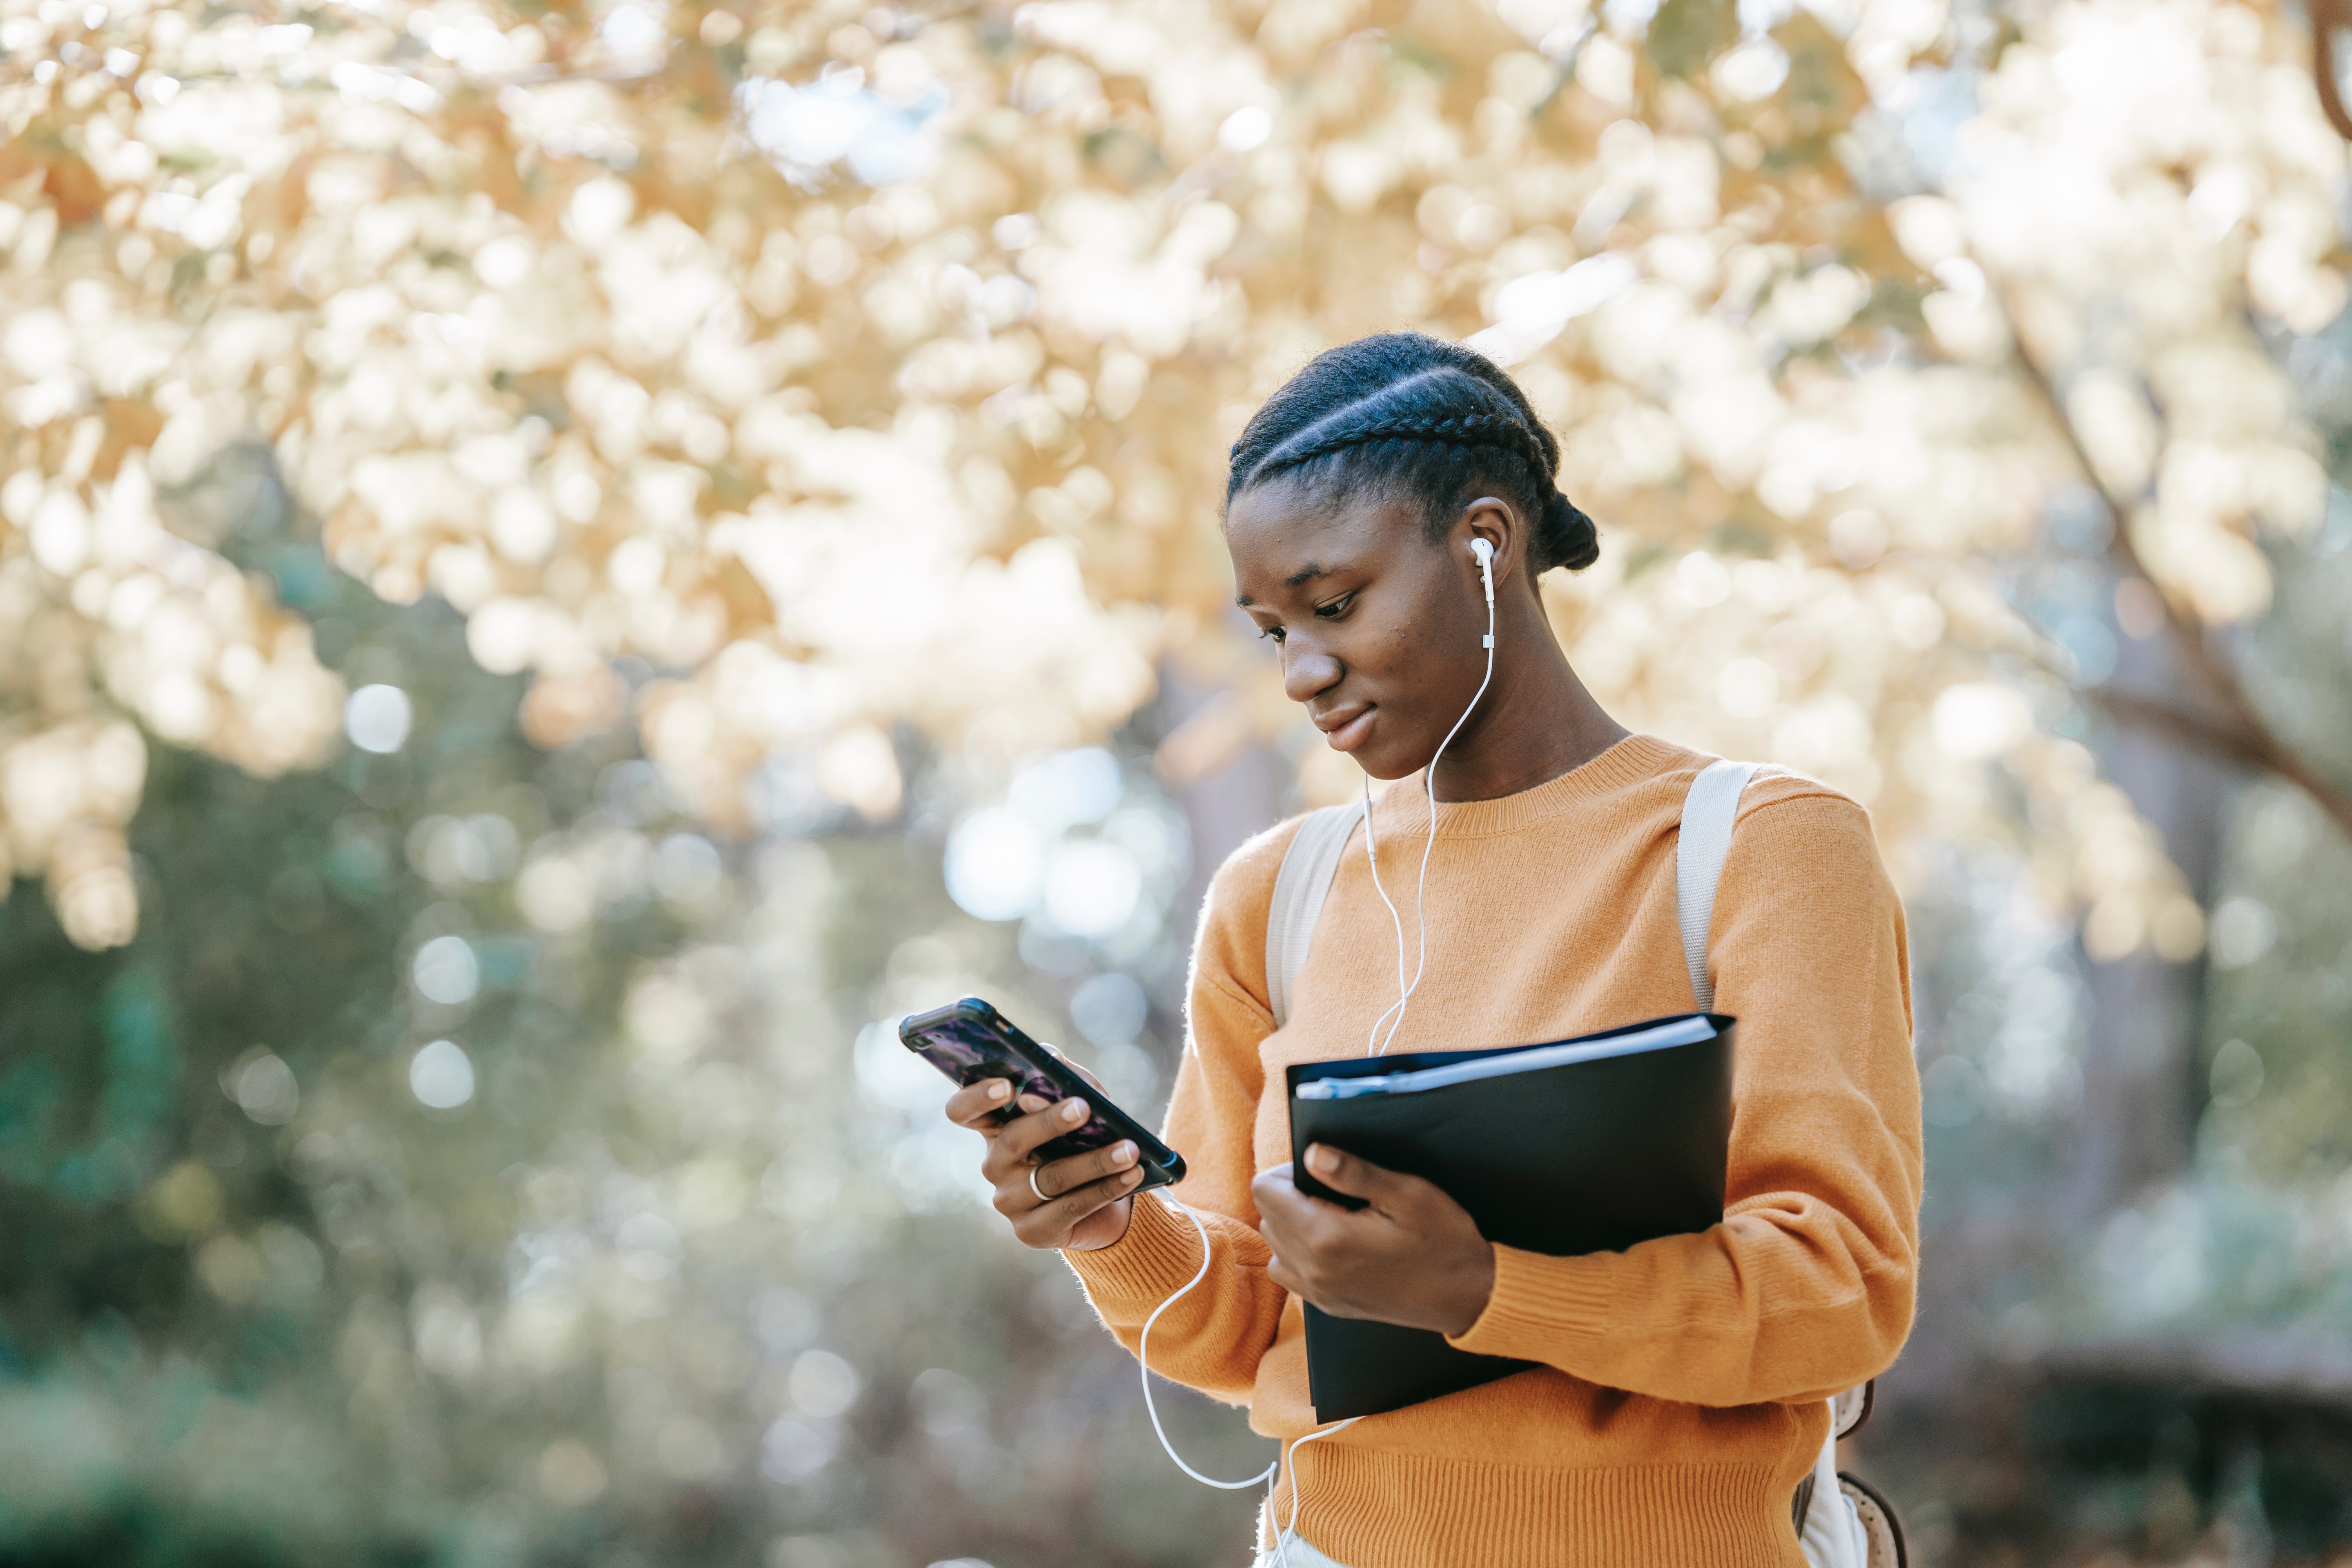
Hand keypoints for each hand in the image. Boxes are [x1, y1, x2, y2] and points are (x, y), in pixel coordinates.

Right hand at [944, 1051, 1139, 1252]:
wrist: (1108, 1196)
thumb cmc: (1085, 1136)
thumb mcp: (1079, 1098)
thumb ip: (1062, 1075)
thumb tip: (1050, 1057)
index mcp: (995, 1127)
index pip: (963, 1111)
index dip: (977, 1097)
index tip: (1007, 1085)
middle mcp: (994, 1164)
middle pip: (1013, 1139)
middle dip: (1051, 1121)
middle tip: (1084, 1107)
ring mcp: (1009, 1201)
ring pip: (1049, 1177)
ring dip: (1095, 1161)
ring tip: (1130, 1149)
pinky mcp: (1032, 1232)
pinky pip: (1071, 1208)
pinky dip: (1106, 1189)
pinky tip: (1132, 1174)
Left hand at [1251, 1144, 1495, 1336]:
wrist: (1470, 1295)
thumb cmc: (1445, 1241)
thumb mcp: (1408, 1194)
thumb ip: (1354, 1172)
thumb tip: (1311, 1153)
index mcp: (1326, 1238)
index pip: (1265, 1191)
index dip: (1286, 1171)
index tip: (1321, 1171)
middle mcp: (1313, 1270)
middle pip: (1266, 1217)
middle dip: (1289, 1196)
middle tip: (1334, 1191)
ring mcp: (1319, 1293)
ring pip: (1275, 1247)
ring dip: (1291, 1226)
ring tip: (1334, 1216)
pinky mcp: (1329, 1306)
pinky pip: (1290, 1273)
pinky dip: (1300, 1254)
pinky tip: (1335, 1244)